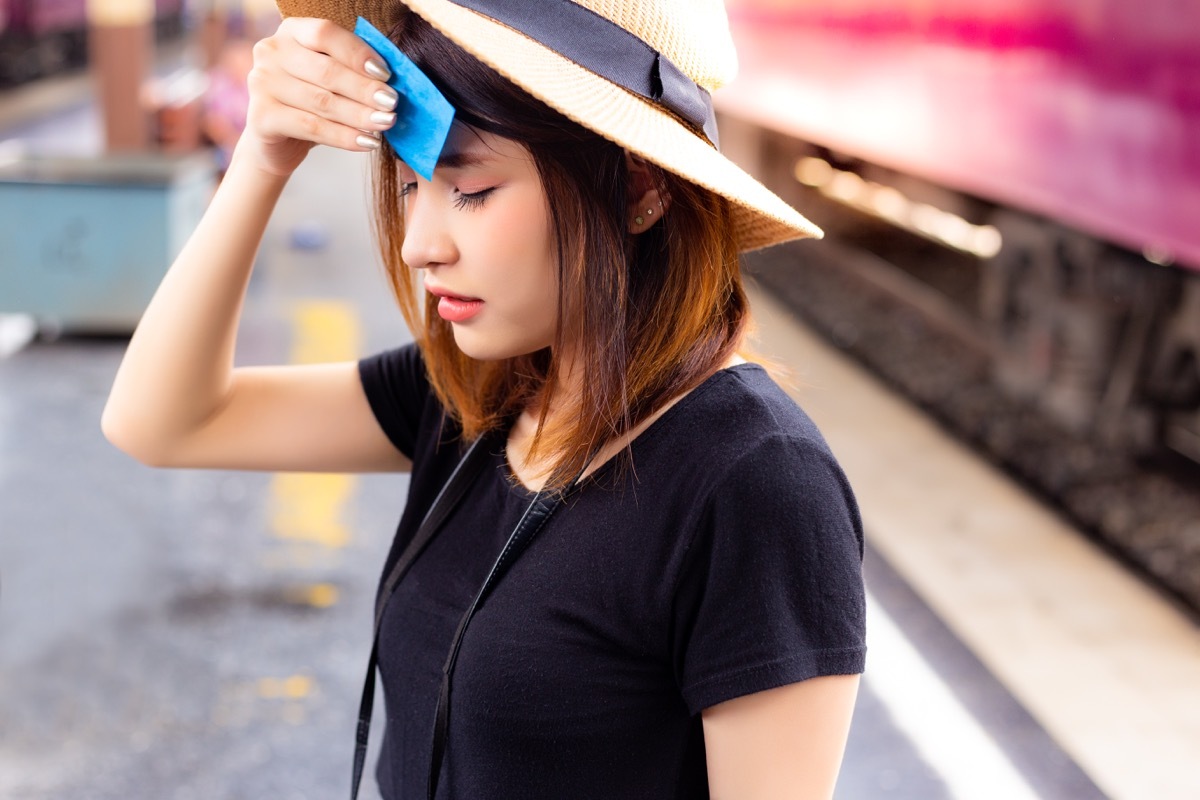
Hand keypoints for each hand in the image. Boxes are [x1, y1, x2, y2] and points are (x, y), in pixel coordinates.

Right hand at [239, 17, 398, 176]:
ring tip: (385, 124)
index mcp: (291, 32)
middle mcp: (270, 51)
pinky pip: (311, 126)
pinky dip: (344, 136)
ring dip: (359, 115)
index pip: (326, 34)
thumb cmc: (312, 104)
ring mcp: (261, 83)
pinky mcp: (261, 116)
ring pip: (322, 101)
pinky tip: (367, 143)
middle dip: (365, 90)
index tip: (386, 74)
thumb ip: (353, 71)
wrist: (278, 142)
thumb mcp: (331, 80)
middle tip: (392, 104)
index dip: (358, 53)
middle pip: (326, 70)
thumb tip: (394, 79)